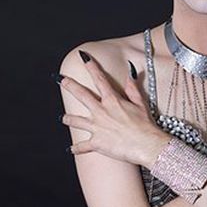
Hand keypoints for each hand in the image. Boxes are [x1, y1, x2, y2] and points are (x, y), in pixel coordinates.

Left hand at [59, 51, 171, 166]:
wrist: (146, 145)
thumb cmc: (145, 126)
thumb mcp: (140, 103)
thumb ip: (132, 87)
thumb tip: (131, 70)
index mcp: (112, 100)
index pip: (99, 79)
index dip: (91, 66)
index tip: (83, 57)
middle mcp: (101, 112)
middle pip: (81, 95)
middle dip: (69, 85)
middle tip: (60, 79)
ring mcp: (97, 127)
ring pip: (75, 121)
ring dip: (68, 118)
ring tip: (62, 117)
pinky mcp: (96, 143)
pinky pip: (82, 146)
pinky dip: (76, 148)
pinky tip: (71, 149)